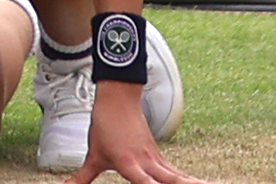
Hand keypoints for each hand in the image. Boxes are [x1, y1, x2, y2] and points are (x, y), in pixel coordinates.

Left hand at [82, 81, 201, 183]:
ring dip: (194, 183)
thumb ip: (82, 177)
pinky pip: (178, 174)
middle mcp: (147, 163)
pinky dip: (190, 181)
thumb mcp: (92, 155)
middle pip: (171, 181)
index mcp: (129, 164)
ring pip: (179, 177)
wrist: (118, 100)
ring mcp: (156, 160)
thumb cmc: (105, 127)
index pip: (144, 183)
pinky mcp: (161, 159)